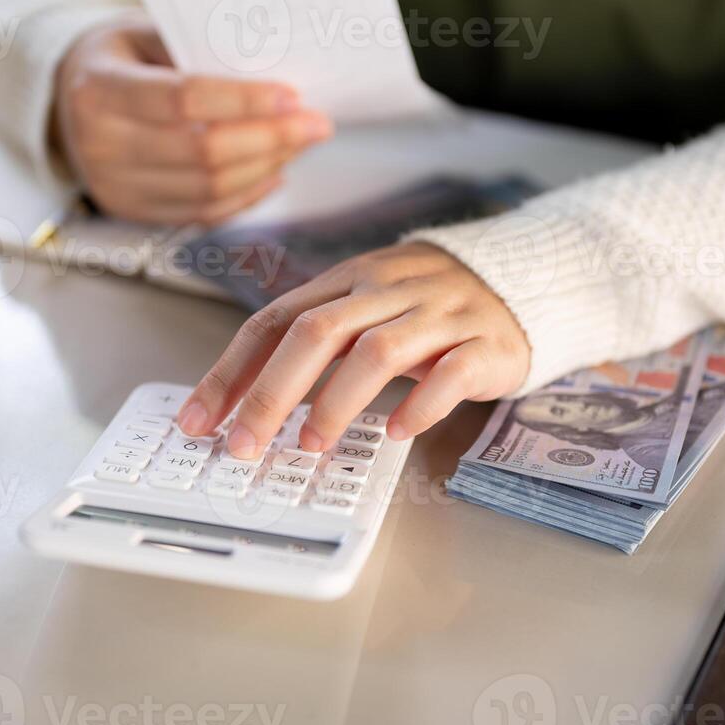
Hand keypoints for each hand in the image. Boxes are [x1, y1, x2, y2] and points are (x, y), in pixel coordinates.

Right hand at [54, 17, 332, 223]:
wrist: (64, 98)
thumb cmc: (120, 56)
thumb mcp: (145, 31)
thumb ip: (197, 46)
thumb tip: (275, 66)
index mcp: (100, 90)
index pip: (183, 100)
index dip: (244, 100)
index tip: (293, 95)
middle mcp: (101, 145)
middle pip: (203, 152)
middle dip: (271, 139)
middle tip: (317, 123)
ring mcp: (115, 187)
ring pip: (209, 190)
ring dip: (267, 167)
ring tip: (300, 143)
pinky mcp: (132, 212)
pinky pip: (203, 213)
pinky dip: (247, 196)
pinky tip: (275, 171)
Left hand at [176, 244, 530, 458]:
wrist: (527, 280)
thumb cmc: (430, 307)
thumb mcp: (369, 307)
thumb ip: (317, 340)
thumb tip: (247, 397)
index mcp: (349, 281)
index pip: (276, 319)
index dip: (232, 371)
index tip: (198, 420)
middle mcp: (389, 290)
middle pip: (317, 333)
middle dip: (271, 392)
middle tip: (243, 445)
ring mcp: (439, 315)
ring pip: (378, 351)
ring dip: (337, 401)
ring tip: (311, 444)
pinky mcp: (484, 343)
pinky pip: (450, 375)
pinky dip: (420, 405)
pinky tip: (397, 434)